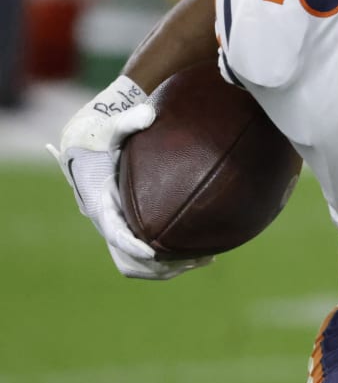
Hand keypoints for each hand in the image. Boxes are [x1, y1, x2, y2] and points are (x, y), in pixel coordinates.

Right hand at [48, 75, 210, 279]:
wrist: (90, 153)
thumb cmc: (104, 141)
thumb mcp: (113, 128)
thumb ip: (129, 121)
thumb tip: (150, 113)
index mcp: (101, 205)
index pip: (115, 233)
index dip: (131, 246)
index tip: (152, 252)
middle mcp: (109, 224)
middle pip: (128, 261)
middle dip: (158, 266)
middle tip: (191, 260)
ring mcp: (119, 233)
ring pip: (138, 267)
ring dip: (168, 269)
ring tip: (203, 260)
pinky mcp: (131, 235)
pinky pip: (147, 261)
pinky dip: (170, 263)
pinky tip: (202, 256)